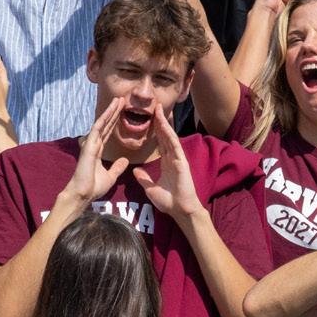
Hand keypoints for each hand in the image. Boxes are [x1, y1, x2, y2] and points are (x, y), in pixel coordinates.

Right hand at [62, 98, 129, 202]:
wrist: (83, 194)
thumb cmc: (93, 187)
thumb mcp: (111, 176)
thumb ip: (117, 167)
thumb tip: (125, 160)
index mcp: (98, 151)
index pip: (107, 132)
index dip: (114, 121)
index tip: (121, 111)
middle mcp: (94, 145)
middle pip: (106, 125)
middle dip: (114, 112)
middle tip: (121, 100)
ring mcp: (91, 144)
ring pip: (102, 123)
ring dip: (110, 111)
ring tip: (118, 100)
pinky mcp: (89, 146)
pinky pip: (98, 128)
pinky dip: (104, 118)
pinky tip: (111, 109)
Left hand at [133, 107, 206, 221]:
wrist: (180, 209)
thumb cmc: (169, 201)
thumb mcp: (151, 188)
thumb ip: (144, 178)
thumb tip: (135, 171)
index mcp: (167, 162)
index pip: (160, 142)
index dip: (155, 130)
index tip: (150, 118)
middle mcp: (173, 157)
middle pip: (165, 135)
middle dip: (160, 121)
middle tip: (154, 107)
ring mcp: (178, 158)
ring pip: (170, 136)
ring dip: (164, 123)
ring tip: (158, 110)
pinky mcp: (181, 161)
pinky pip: (174, 145)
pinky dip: (169, 134)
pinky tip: (164, 125)